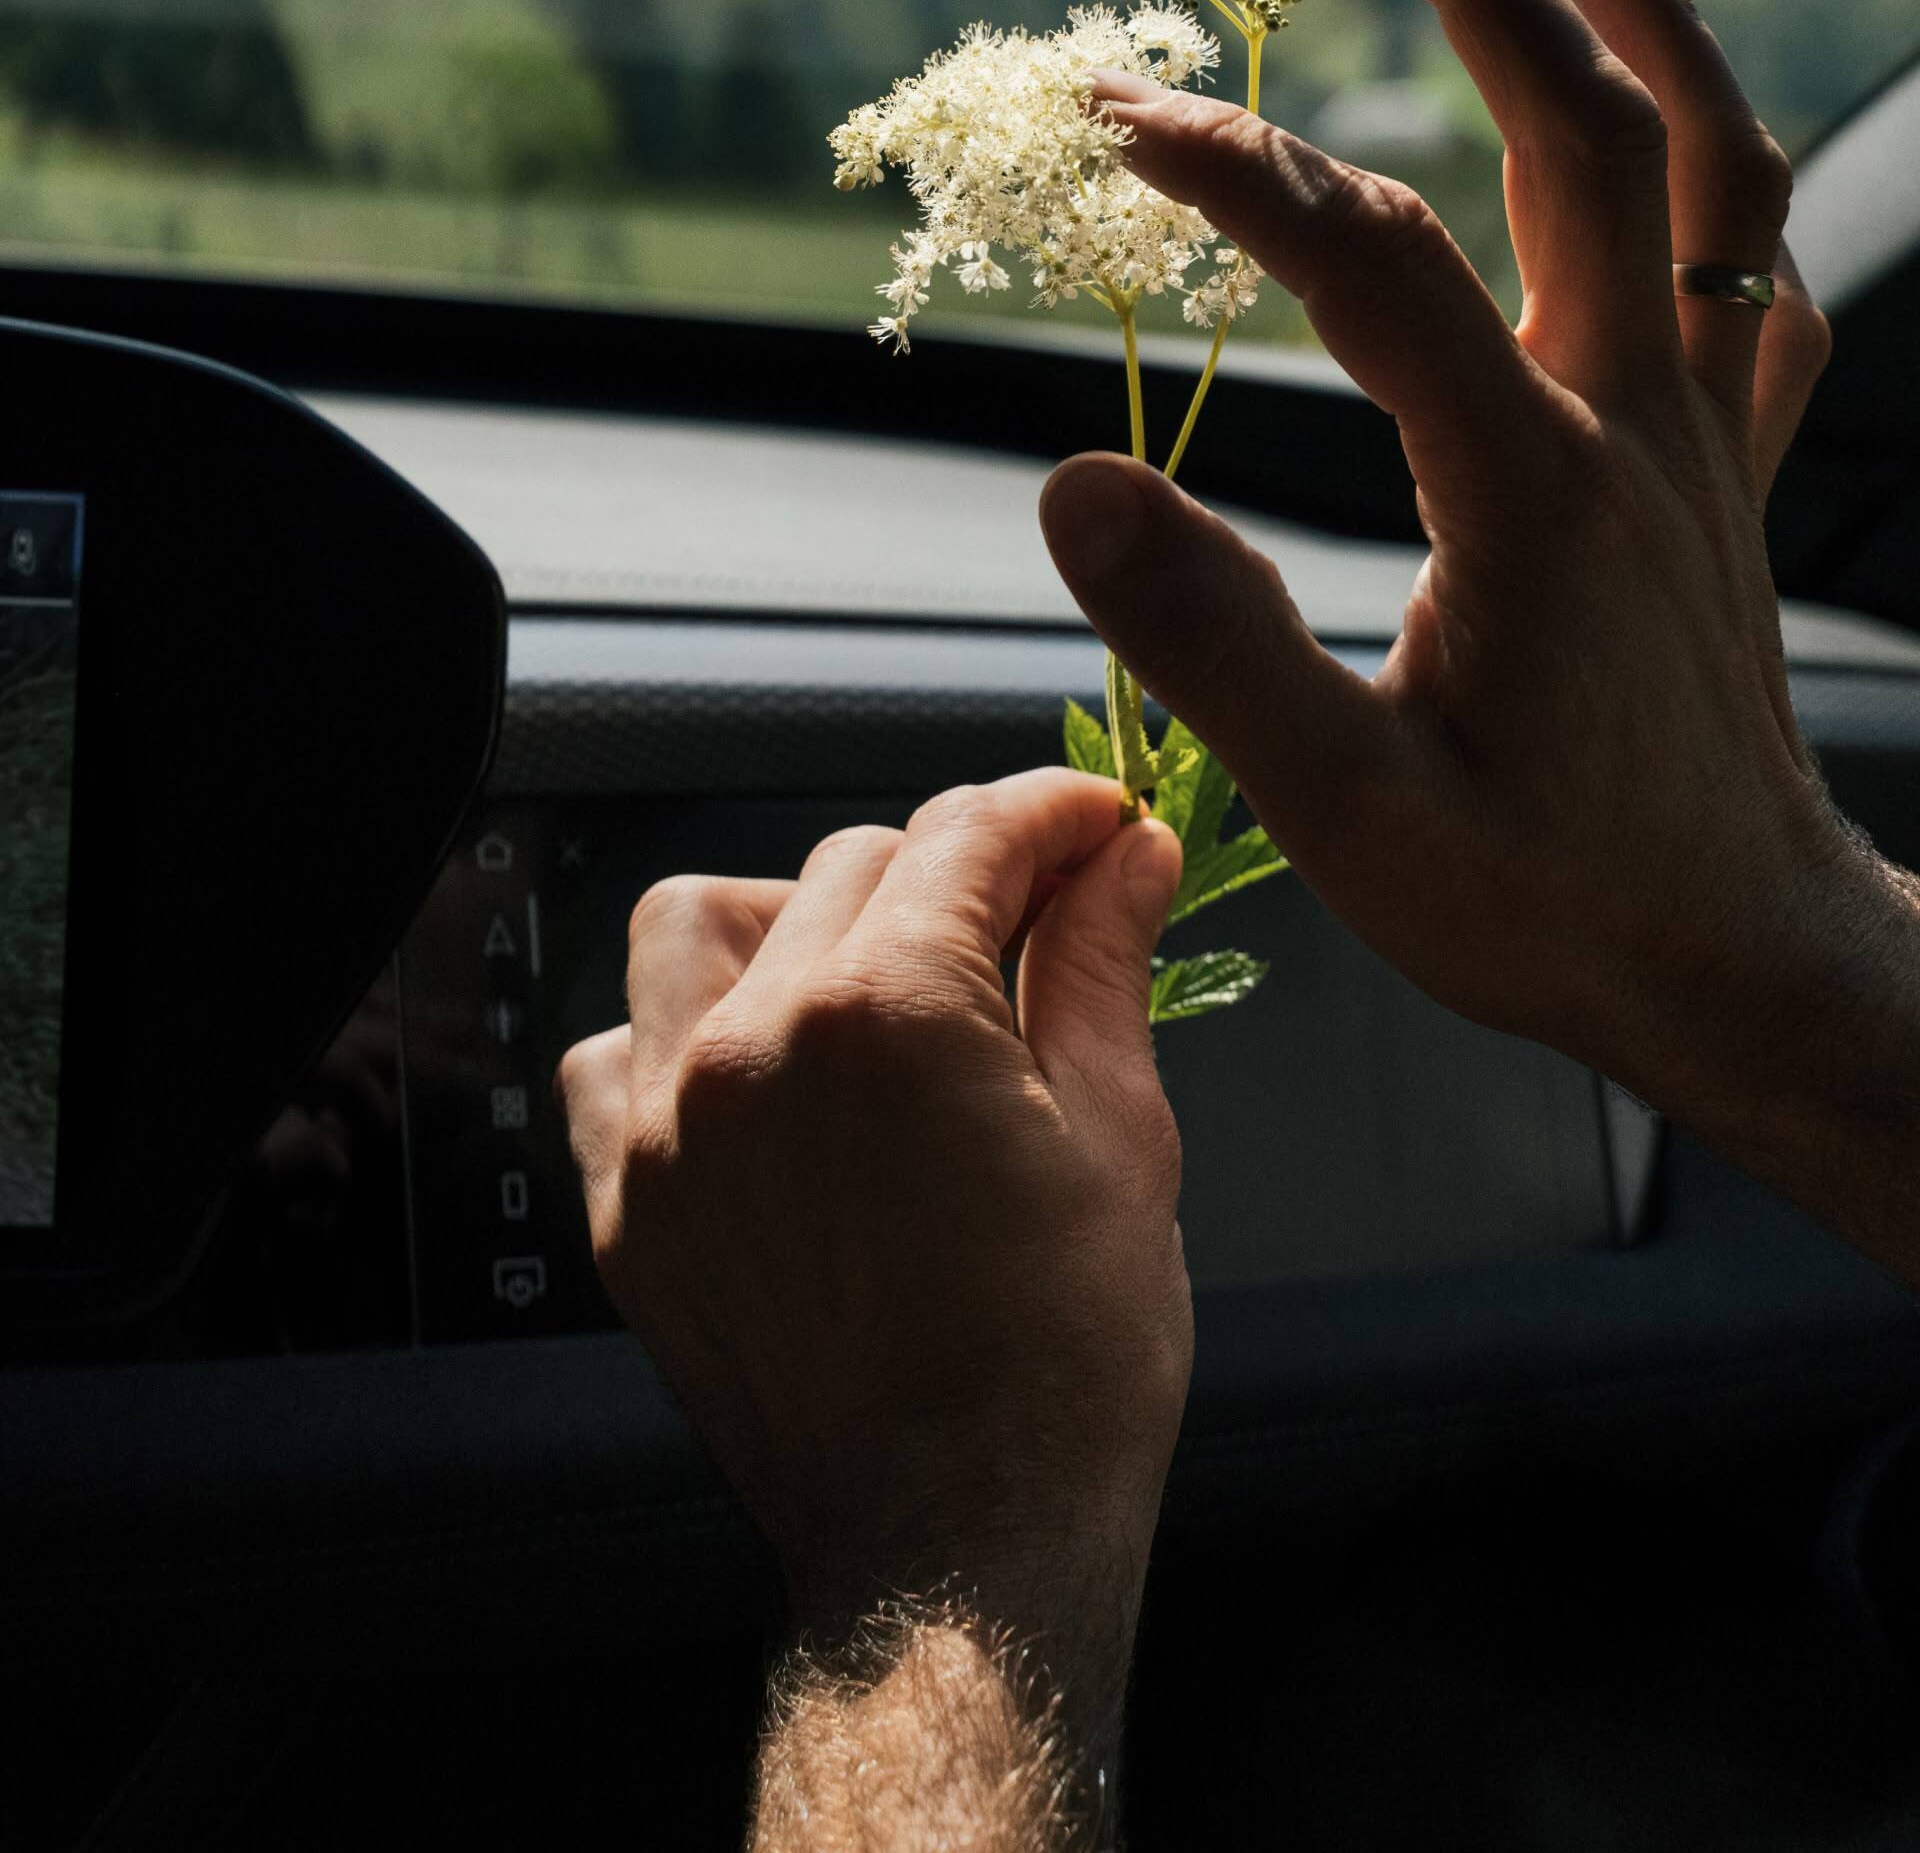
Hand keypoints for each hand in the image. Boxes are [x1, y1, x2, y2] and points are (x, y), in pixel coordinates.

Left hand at [556, 771, 1190, 1755]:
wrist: (954, 1554)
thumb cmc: (1063, 1366)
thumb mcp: (1121, 1137)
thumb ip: (1103, 965)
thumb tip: (1130, 854)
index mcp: (889, 1013)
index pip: (966, 837)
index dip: (1049, 814)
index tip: (1098, 826)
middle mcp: (753, 1043)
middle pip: (849, 863)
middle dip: (953, 868)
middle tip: (1032, 915)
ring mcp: (668, 1125)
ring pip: (697, 921)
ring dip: (793, 917)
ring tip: (875, 978)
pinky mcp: (626, 1204)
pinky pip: (612, 1054)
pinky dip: (677, 1034)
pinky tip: (765, 1076)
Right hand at [1042, 0, 1919, 1277]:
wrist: (1743, 967)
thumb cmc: (1544, 906)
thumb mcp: (1350, 811)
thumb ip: (1212, 642)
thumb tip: (1068, 479)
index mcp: (1530, 488)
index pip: (1368, 257)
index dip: (1236, 169)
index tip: (1115, 117)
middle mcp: (1635, 424)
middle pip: (1584, 136)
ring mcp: (1702, 439)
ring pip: (1707, 174)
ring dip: (1642, 19)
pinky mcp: (1732, 478)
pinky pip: (1755, 285)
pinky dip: (1723, 181)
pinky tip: (1677, 137)